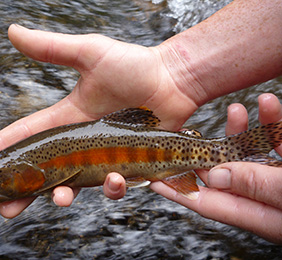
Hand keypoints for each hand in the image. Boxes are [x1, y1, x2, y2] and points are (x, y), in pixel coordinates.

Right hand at [0, 24, 198, 217]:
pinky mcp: (126, 165)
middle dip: (24, 191)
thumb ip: (52, 48)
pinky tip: (112, 179)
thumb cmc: (134, 65)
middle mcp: (81, 142)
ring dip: (63, 196)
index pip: (28, 134)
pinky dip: (110, 187)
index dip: (2, 147)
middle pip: (44, 171)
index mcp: (68, 117)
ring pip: (76, 185)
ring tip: (60, 199)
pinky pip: (112, 185)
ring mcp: (103, 156)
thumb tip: (12, 32)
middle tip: (6, 207)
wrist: (172, 80)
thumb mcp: (89, 52)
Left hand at [150, 93, 281, 243]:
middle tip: (183, 135)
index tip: (152, 177)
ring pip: (251, 154)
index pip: (208, 201)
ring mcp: (280, 177)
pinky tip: (270, 105)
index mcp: (259, 214)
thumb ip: (258, 188)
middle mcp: (265, 197)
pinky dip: (275, 123)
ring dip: (240, 131)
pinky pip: (280, 142)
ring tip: (233, 109)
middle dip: (203, 154)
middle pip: (223, 175)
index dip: (179, 189)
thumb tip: (217, 175)